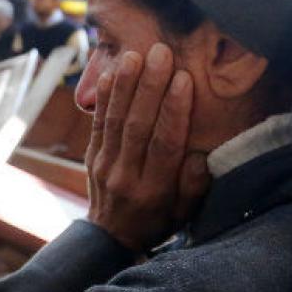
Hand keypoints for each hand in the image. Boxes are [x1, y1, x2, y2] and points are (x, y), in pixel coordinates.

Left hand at [84, 43, 208, 251]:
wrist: (110, 237)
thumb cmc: (158, 220)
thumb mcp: (184, 214)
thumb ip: (194, 187)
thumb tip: (200, 156)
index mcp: (154, 190)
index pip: (164, 144)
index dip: (174, 110)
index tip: (183, 79)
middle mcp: (126, 176)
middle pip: (138, 126)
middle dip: (149, 87)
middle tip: (160, 53)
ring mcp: (105, 166)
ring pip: (115, 121)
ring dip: (125, 85)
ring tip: (134, 55)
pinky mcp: (92, 157)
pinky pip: (97, 124)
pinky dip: (103, 99)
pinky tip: (110, 74)